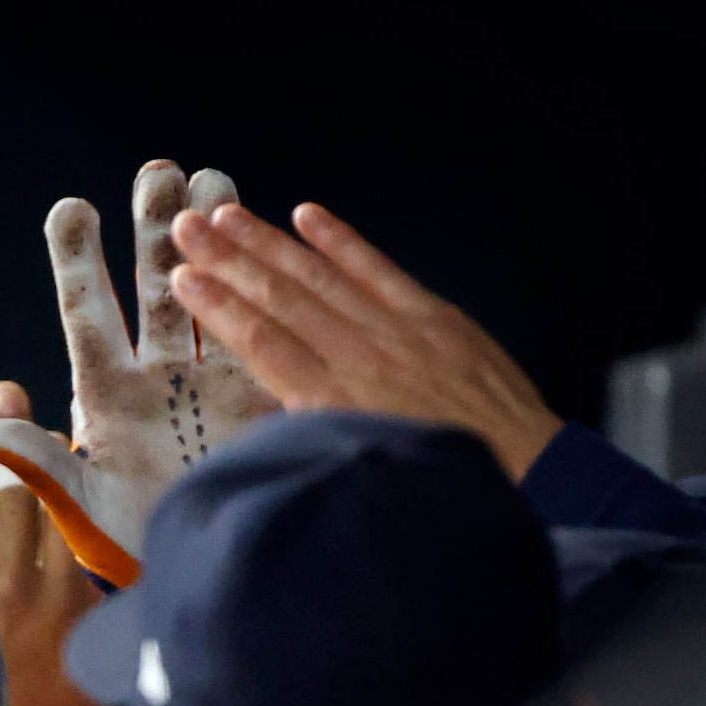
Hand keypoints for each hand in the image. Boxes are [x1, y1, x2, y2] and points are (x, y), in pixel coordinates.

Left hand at [0, 160, 278, 585]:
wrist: (204, 571)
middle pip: (153, 288)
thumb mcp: (80, 507)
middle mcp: (156, 376)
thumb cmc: (131, 546)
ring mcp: (208, 379)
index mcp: (105, 395)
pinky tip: (266, 232)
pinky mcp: (258, 392)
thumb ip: (39, 465)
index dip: (79, 261)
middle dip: (156, 230)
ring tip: (209, 178)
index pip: (88, 313)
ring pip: (208, 294)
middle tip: (157, 174)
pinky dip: (262, 282)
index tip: (72, 208)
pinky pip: (260, 326)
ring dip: (210, 239)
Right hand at [168, 200, 563, 480]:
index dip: (219, 307)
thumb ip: (304, 438)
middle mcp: (358, 359)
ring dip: (269, 242)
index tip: (181, 278)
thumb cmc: (427, 492)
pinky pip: (379, 270)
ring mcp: (398, 332)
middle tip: (186, 226)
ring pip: (321, 277)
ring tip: (227, 214)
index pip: (262, 342)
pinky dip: (342, 242)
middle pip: (281, 299)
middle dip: (229, 259)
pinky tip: (308, 216)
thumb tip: (261, 416)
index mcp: (330, 405)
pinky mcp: (436, 317)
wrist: (525, 475)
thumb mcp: (352, 477)